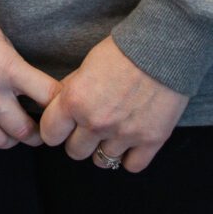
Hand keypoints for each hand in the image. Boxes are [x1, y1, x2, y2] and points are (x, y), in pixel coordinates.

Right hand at [0, 16, 61, 154]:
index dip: (59, 106)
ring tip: (8, 131)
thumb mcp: (2, 41)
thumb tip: (40, 97)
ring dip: (9, 140)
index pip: (48, 97)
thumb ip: (19, 70)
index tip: (58, 111)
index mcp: (7, 67)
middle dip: (36, 134)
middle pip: (24, 131)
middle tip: (36, 132)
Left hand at [36, 37, 189, 172]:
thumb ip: (71, 90)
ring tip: (113, 133)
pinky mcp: (150, 140)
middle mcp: (96, 122)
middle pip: (75, 152)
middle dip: (80, 141)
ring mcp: (123, 134)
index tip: (63, 127)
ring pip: (102, 161)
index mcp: (75, 100)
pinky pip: (131, 165)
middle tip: (90, 128)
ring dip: (105, 148)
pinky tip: (131, 142)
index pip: (50, 134)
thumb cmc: (122, 51)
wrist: (162, 47)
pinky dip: (130, 157)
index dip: (56, 130)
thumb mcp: (86, 65)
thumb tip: (59, 107)